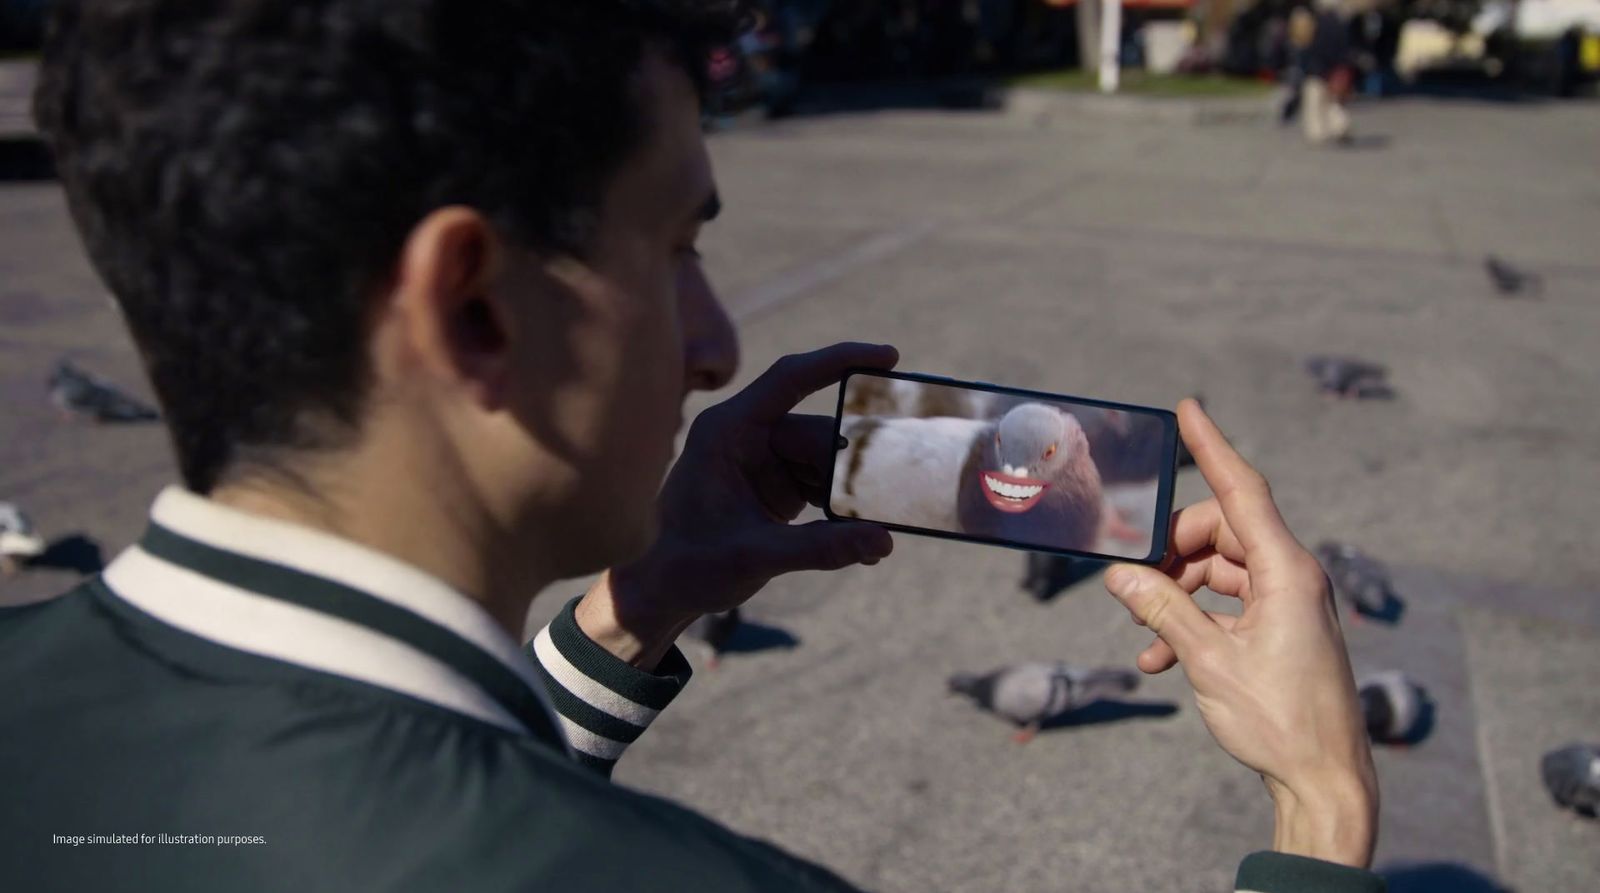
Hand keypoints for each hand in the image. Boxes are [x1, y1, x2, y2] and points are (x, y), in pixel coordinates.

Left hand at [575, 342, 898, 667]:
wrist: (660, 591)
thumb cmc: (687, 565)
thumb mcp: (754, 556)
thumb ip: (819, 548)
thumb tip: (883, 541)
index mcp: (728, 431)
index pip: (790, 379)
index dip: (838, 361)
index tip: (889, 355)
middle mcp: (747, 436)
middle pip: (820, 435)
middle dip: (858, 463)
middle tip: (899, 488)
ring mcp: (763, 460)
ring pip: (828, 462)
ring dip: (853, 493)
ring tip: (879, 526)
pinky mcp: (776, 485)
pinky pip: (822, 486)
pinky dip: (842, 511)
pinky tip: (860, 540)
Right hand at [1101, 399, 1377, 867]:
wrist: (1325, 779)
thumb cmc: (1278, 720)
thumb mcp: (1209, 661)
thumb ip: (1162, 610)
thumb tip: (1120, 576)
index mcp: (1287, 572)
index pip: (1243, 490)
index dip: (1211, 447)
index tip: (1189, 408)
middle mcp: (1292, 577)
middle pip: (1221, 531)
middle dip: (1172, 549)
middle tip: (1133, 578)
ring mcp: (1289, 603)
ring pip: (1219, 568)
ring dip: (1177, 592)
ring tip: (1143, 631)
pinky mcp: (1281, 628)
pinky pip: (1228, 603)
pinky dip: (1194, 619)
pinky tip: (1159, 657)